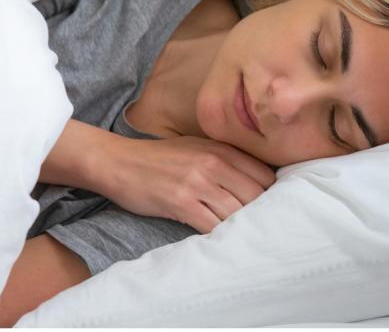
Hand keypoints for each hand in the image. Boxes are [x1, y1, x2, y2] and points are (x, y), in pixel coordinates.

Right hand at [103, 136, 275, 232]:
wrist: (118, 161)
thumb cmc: (161, 158)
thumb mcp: (198, 148)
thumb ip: (227, 160)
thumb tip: (260, 182)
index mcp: (222, 149)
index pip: (265, 176)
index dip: (270, 195)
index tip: (267, 208)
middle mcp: (214, 163)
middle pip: (256, 196)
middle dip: (259, 214)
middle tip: (258, 229)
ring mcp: (197, 182)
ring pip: (237, 212)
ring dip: (240, 228)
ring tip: (241, 238)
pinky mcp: (180, 202)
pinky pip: (211, 226)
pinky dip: (219, 236)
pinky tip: (219, 241)